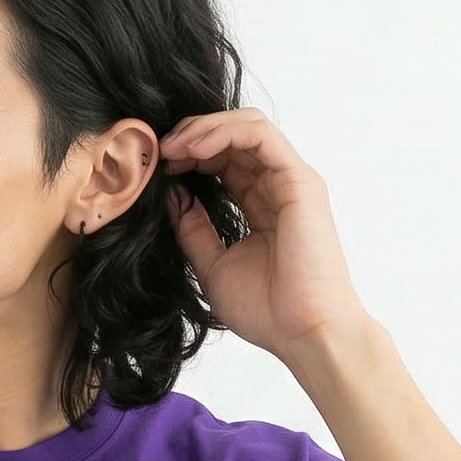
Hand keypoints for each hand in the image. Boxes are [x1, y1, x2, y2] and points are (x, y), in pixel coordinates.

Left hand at [160, 108, 369, 357]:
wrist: (303, 332)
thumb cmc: (267, 310)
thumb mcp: (213, 266)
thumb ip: (193, 229)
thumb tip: (172, 194)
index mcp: (260, 205)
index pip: (223, 162)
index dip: (189, 157)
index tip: (157, 169)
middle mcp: (277, 187)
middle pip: (233, 138)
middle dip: (191, 137)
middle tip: (158, 151)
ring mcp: (290, 180)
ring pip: (246, 127)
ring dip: (203, 129)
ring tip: (172, 147)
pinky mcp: (299, 180)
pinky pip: (259, 136)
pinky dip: (224, 133)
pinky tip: (195, 148)